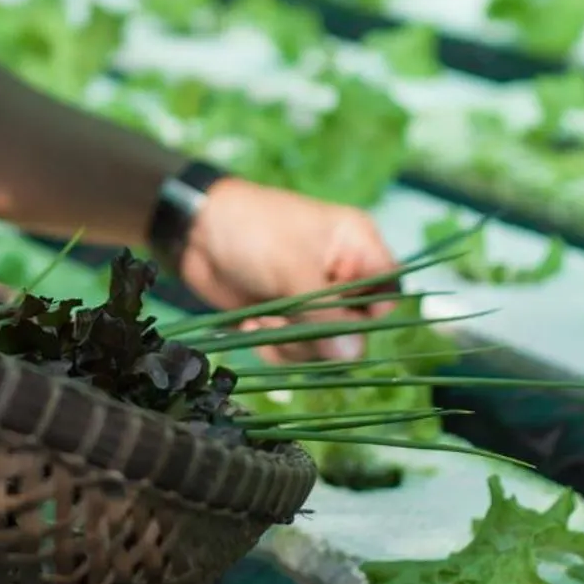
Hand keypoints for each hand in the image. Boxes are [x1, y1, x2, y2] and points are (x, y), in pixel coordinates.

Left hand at [175, 178, 395, 362]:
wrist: (195, 232)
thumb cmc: (251, 229)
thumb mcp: (290, 266)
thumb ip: (324, 311)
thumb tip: (352, 354)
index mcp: (356, 244)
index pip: (388, 290)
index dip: (368, 313)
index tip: (336, 320)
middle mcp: (341, 272)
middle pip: (357, 326)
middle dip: (322, 334)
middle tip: (288, 322)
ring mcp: (313, 296)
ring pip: (327, 344)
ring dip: (294, 342)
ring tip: (264, 321)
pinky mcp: (287, 316)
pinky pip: (298, 348)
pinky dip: (276, 346)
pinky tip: (254, 326)